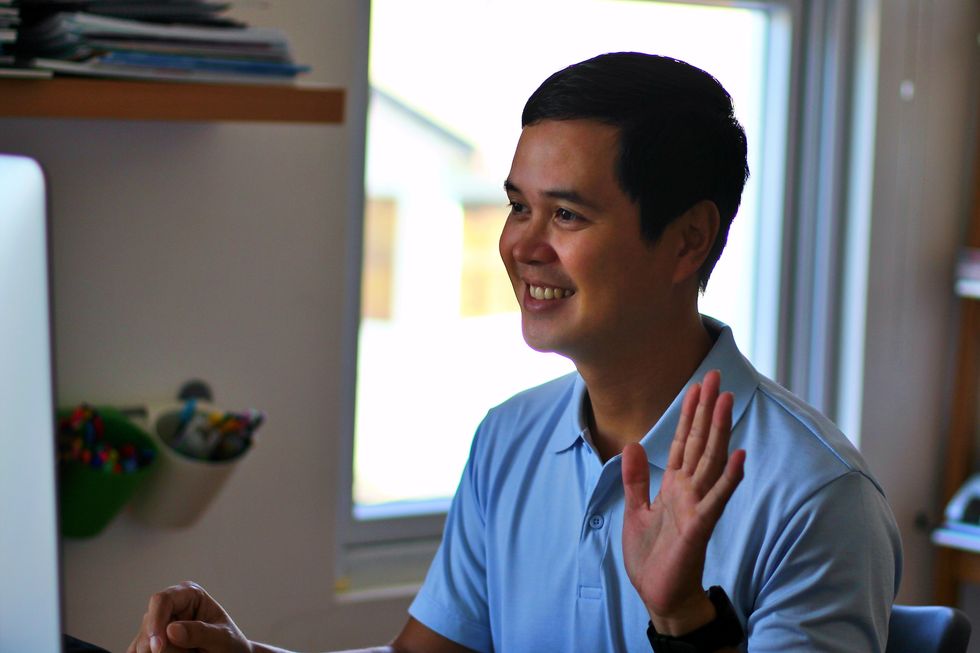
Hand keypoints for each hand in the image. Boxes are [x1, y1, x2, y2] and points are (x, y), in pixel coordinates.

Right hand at [128, 581, 251, 652]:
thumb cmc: (229, 643)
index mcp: (188, 594)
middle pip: (149, 625)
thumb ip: (201, 632)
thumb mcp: (222, 637)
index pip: (161, 600)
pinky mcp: (151, 641)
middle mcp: (169, 606)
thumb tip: (171, 629)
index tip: (158, 647)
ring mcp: (157, 624)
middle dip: (163, 646)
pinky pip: (138, 651)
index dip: (155, 622)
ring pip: (143, 643)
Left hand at [621, 370, 744, 635]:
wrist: (659, 596)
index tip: (696, 385)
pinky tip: (740, 455)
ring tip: (727, 401)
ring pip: (711, 461)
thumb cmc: (651, 557)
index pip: (683, 442)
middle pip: (700, 442)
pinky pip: (717, 498)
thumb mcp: (635, 511)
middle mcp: (689, 490)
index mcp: (674, 486)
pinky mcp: (700, 526)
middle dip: (706, 410)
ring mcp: (698, 506)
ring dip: (719, 431)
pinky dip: (729, 477)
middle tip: (714, 376)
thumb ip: (636, 479)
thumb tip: (632, 444)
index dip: (688, 414)